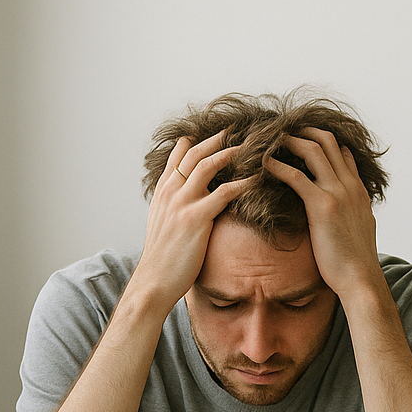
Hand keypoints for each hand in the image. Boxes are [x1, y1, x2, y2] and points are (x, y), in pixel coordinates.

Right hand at [128, 131, 248, 311]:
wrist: (154, 280)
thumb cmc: (162, 258)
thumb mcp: (162, 224)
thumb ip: (174, 207)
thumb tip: (191, 203)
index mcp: (162, 191)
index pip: (178, 155)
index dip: (198, 142)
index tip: (216, 135)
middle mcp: (170, 191)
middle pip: (195, 152)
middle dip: (217, 139)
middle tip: (237, 131)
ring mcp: (182, 202)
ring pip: (208, 165)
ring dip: (231, 153)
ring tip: (251, 147)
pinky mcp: (196, 217)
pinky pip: (224, 192)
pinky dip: (243, 183)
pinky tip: (257, 179)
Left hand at [262, 128, 383, 299]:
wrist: (360, 278)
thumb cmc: (355, 261)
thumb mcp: (358, 228)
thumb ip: (351, 211)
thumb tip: (343, 210)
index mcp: (358, 189)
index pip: (341, 151)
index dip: (320, 140)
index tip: (299, 138)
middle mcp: (350, 185)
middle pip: (327, 141)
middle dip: (302, 131)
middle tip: (281, 131)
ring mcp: (338, 193)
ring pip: (313, 150)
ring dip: (289, 141)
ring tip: (269, 140)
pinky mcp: (322, 206)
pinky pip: (296, 176)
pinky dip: (277, 166)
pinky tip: (262, 164)